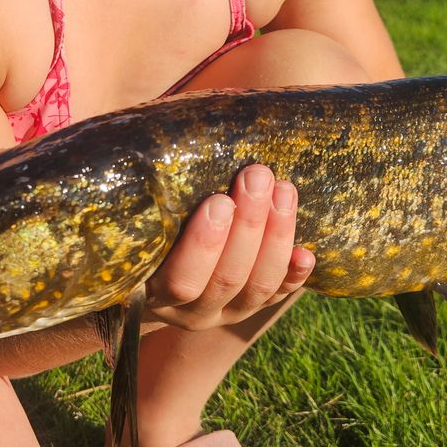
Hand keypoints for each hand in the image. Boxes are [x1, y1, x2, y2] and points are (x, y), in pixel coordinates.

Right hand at [145, 164, 314, 330]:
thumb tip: (155, 134)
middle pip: (226, 279)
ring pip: (257, 286)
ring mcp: (225, 312)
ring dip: (275, 238)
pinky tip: (308, 253)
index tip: (219, 200)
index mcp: (152, 290)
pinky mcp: (253, 307)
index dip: (203, 245)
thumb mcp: (139, 210)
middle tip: (257, 176)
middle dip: (248, 227)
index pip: (181, 279)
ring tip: (284, 190)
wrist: (154, 266)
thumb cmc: (145, 218)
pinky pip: (278, 296)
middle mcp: (191, 310)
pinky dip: (294, 276)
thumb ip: (147, 190)